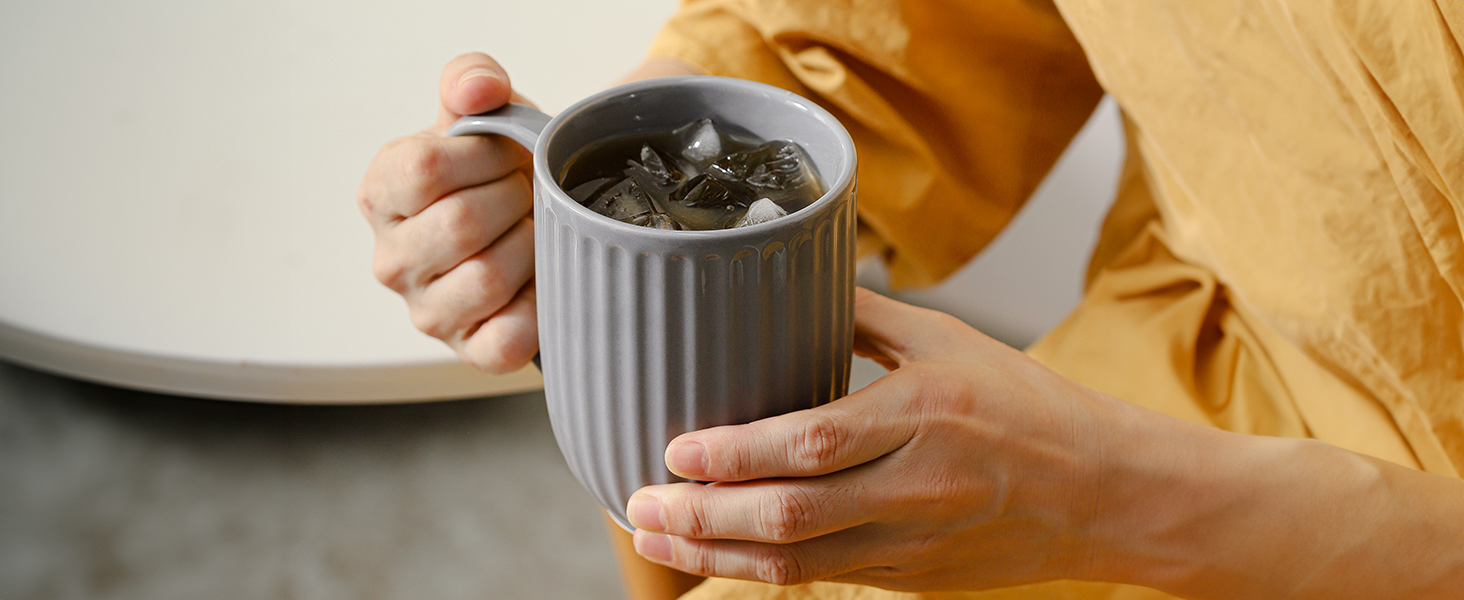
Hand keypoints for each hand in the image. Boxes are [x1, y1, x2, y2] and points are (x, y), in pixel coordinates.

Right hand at [357, 52, 536, 372]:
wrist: (537, 221)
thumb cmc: (500, 170)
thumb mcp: (486, 112)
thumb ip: (472, 82)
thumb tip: (477, 92)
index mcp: (381, 194)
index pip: (424, 169)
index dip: (482, 154)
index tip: (505, 153)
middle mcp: (391, 260)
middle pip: (461, 224)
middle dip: (515, 198)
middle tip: (528, 193)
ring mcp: (427, 312)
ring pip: (487, 277)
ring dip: (531, 246)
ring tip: (534, 231)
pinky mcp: (469, 351)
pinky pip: (507, 337)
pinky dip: (538, 306)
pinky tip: (539, 279)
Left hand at [624, 287, 1118, 590]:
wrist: (1108, 493)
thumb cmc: (1030, 407)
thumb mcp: (953, 341)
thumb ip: (868, 317)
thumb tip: (790, 279)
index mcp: (925, 414)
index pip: (813, 443)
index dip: (736, 454)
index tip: (676, 446)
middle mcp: (917, 484)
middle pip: (793, 514)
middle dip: (704, 514)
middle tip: (640, 500)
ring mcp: (915, 541)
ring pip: (799, 561)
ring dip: (716, 553)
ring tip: (655, 535)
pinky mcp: (913, 576)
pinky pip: (823, 579)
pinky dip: (761, 570)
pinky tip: (716, 554)